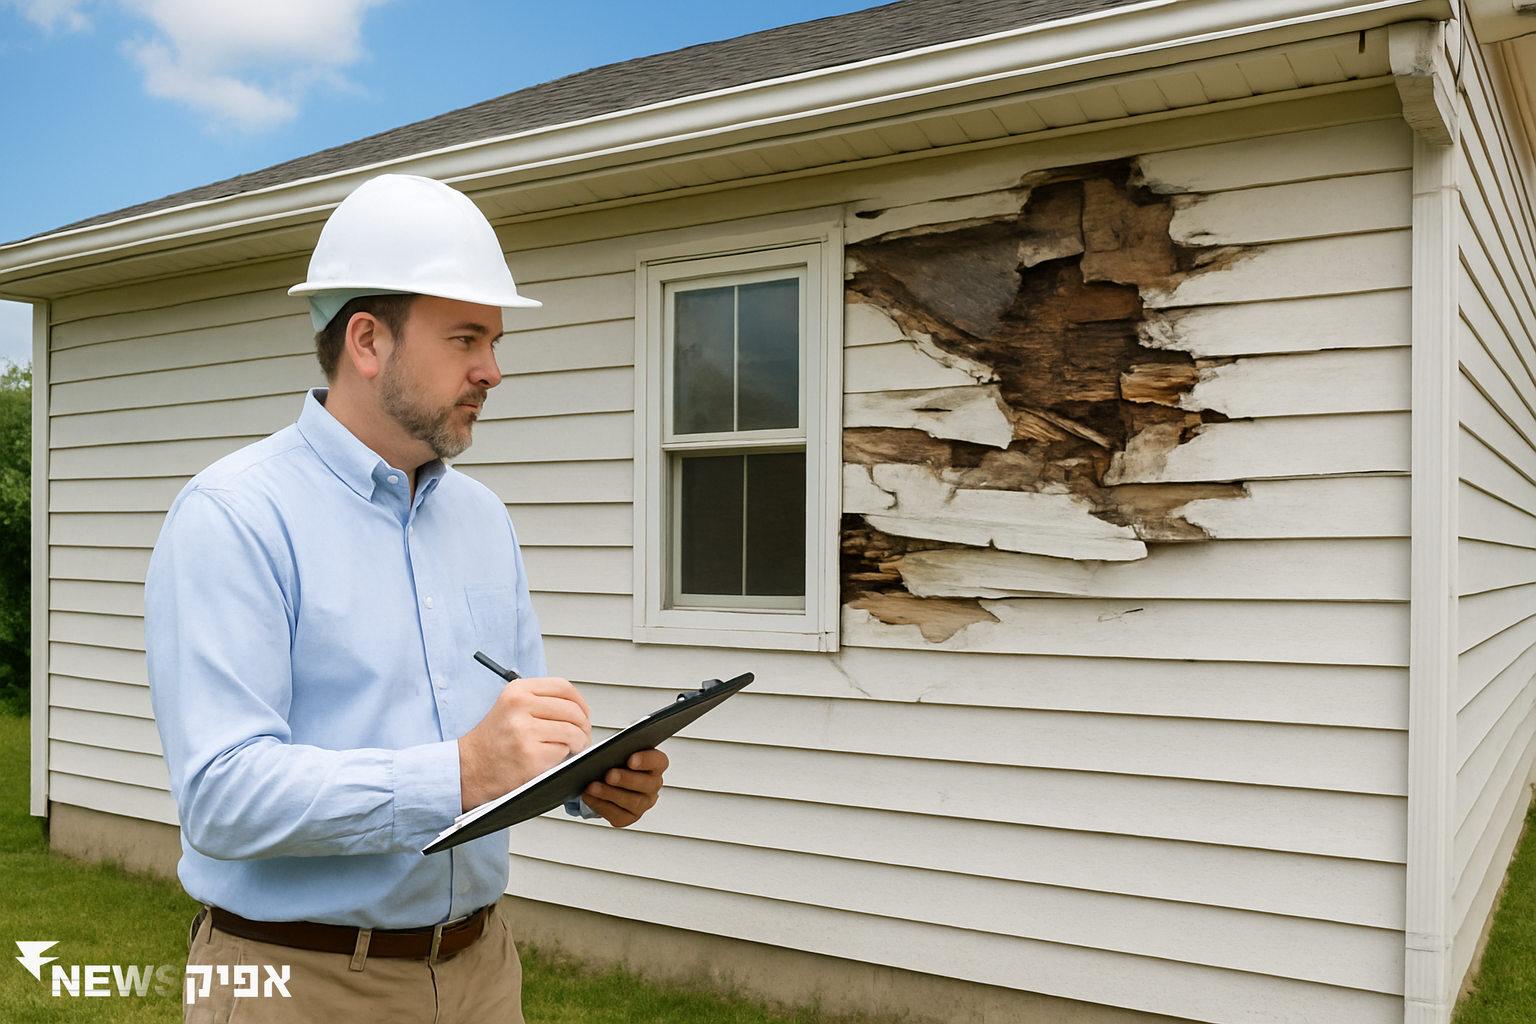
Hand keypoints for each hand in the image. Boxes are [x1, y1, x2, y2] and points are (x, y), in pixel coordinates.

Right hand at [458, 677, 591, 810]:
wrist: (469, 767)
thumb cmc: (494, 740)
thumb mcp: (511, 707)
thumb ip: (541, 701)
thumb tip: (580, 707)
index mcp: (517, 691)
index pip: (563, 687)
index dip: (580, 701)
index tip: (584, 712)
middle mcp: (520, 707)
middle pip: (572, 710)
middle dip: (584, 724)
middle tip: (582, 734)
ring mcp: (525, 732)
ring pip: (572, 731)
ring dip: (579, 742)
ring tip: (573, 747)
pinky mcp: (531, 756)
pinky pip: (563, 751)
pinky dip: (563, 756)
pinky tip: (553, 758)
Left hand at [582, 749, 667, 827]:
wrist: (602, 778)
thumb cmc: (613, 761)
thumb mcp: (615, 750)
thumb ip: (616, 747)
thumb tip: (601, 750)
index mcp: (655, 765)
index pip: (659, 761)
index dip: (646, 760)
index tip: (630, 759)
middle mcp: (652, 785)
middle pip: (647, 784)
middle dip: (626, 779)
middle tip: (609, 775)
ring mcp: (643, 803)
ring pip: (632, 802)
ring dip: (610, 794)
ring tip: (592, 787)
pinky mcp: (629, 817)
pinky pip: (618, 815)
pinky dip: (601, 806)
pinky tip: (589, 796)